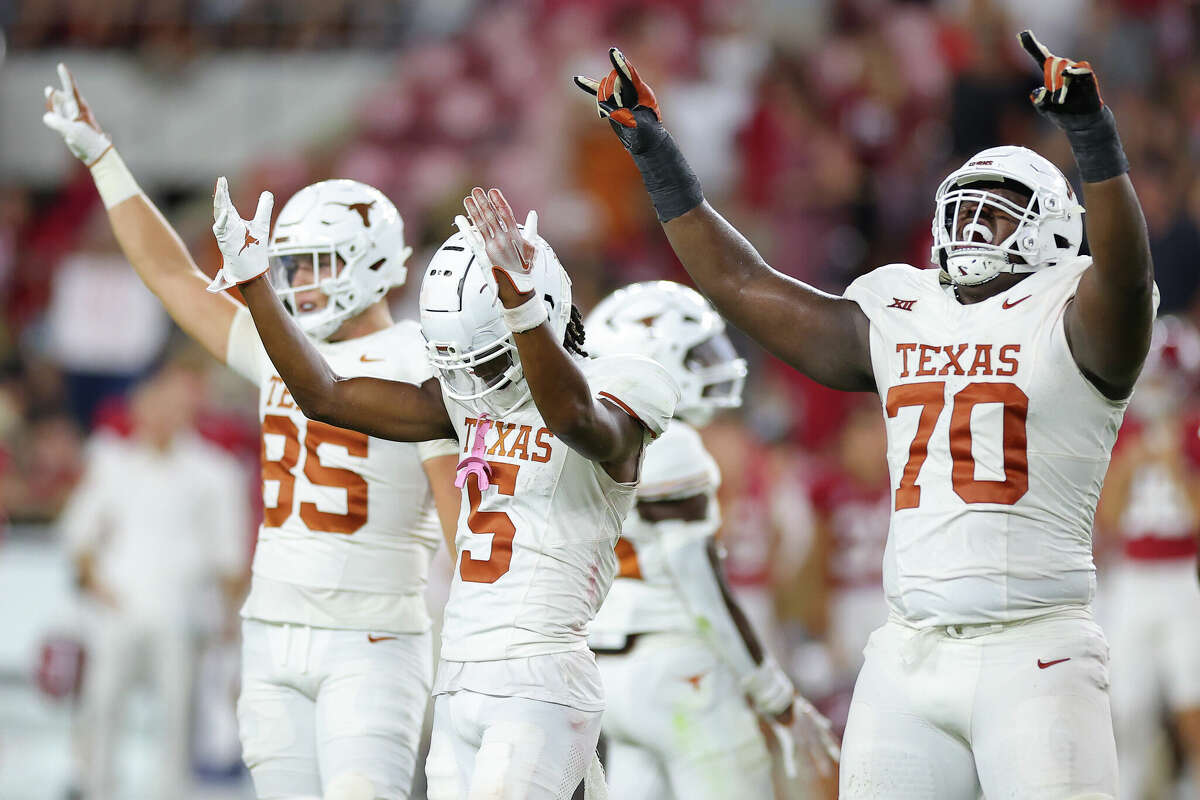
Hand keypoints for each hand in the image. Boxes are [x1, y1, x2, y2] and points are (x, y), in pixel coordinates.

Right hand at [42, 63, 111, 165]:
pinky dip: (55, 111)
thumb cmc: (88, 142)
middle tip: (51, 89)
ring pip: (60, 104)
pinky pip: (59, 113)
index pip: (71, 89)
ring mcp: (73, 116)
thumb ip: (57, 122)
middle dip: (57, 92)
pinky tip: (52, 112)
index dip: (65, 77)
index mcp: (80, 108)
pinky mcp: (70, 124)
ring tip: (50, 92)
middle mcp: (77, 110)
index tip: (61, 65)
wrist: (98, 155)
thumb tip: (47, 116)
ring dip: (54, 100)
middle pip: (63, 95)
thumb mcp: (71, 132)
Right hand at [207, 176, 272, 293]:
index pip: (227, 202)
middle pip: (221, 206)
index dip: (224, 191)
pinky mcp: (225, 243)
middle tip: (220, 180)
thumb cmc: (254, 248)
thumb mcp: (262, 224)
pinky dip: (222, 222)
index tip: (222, 179)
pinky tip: (225, 213)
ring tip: (220, 190)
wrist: (252, 269)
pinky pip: (221, 231)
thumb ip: (263, 209)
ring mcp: (225, 234)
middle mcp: (227, 226)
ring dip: (220, 203)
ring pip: (219, 216)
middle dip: (220, 193)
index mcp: (233, 221)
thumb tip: (267, 193)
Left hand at [461, 187, 537, 305]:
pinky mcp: (483, 255)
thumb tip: (533, 213)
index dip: (498, 201)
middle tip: (476, 190)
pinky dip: (464, 227)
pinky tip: (459, 218)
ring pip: (480, 225)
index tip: (493, 191)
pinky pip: (471, 238)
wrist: (517, 288)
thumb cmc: (525, 268)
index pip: (506, 214)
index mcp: (516, 237)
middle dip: (483, 202)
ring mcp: (492, 248)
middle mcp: (503, 241)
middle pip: (491, 217)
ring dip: (473, 211)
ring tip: (468, 199)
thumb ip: (531, 228)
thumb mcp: (532, 247)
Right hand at [573, 47, 666, 154]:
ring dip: (605, 98)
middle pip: (613, 82)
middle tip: (622, 110)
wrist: (646, 139)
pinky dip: (588, 85)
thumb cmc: (647, 134)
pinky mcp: (611, 99)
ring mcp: (620, 93)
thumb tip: (610, 110)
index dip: (621, 64)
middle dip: (611, 93)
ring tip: (617, 112)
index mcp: (642, 92)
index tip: (613, 52)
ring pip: (604, 90)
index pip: (629, 75)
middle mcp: (631, 88)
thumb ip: (626, 118)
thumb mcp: (641, 128)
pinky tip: (577, 79)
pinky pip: (597, 90)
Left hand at [1019, 30, 1104, 123]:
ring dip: (1058, 82)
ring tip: (1060, 99)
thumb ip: (1039, 101)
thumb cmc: (1063, 113)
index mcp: (1052, 75)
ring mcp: (1077, 73)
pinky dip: (1074, 71)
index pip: (1041, 58)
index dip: (1032, 47)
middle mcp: (1065, 70)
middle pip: (1052, 62)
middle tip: (1053, 95)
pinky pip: (1082, 70)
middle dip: (1049, 76)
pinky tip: (1066, 73)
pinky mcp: (1089, 79)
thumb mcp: (1045, 108)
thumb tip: (1038, 92)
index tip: (1023, 34)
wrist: (1082, 124)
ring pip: (1063, 66)